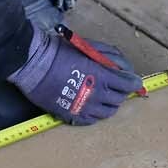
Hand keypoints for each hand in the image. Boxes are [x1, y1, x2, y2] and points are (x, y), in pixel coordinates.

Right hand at [7, 25, 143, 124]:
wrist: (34, 65)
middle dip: (121, 92)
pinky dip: (95, 114)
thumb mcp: (88, 47)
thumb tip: (123, 66)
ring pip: (108, 112)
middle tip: (116, 86)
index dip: (133, 82)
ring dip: (109, 104)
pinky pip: (92, 120)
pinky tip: (91, 106)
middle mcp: (97, 95)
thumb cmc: (59, 52)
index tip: (133, 81)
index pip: (129, 84)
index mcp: (103, 76)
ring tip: (103, 96)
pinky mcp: (72, 115)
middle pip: (119, 99)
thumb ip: (108, 56)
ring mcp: (84, 107)